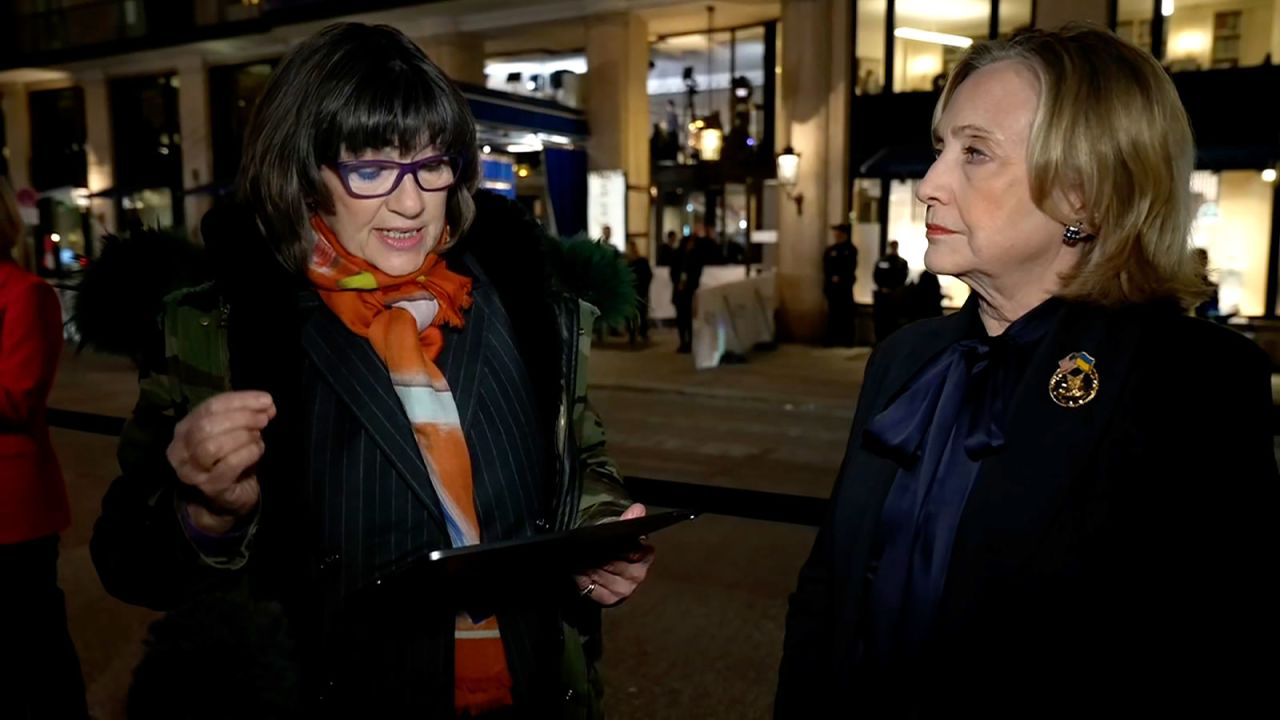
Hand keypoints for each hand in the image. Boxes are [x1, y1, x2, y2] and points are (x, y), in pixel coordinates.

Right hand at [166, 391, 273, 533]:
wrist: (225, 500)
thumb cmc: (228, 460)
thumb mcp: (233, 433)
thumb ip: (246, 416)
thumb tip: (267, 404)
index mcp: (184, 429)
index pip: (209, 407)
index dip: (240, 401)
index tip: (266, 400)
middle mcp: (181, 450)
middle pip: (207, 426)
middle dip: (241, 418)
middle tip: (264, 419)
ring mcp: (192, 471)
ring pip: (212, 446)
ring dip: (241, 436)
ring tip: (258, 436)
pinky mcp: (210, 488)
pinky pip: (228, 466)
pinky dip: (247, 453)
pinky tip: (258, 450)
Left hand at [573, 504, 655, 606]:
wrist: (606, 562)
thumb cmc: (616, 546)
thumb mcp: (621, 530)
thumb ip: (628, 519)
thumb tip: (638, 509)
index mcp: (645, 556)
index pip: (634, 551)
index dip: (619, 546)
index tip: (607, 540)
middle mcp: (638, 575)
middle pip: (615, 564)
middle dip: (600, 555)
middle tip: (588, 548)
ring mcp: (625, 589)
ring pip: (603, 576)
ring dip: (590, 567)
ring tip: (581, 559)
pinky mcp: (610, 599)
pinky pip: (594, 590)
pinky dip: (584, 581)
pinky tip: (580, 574)